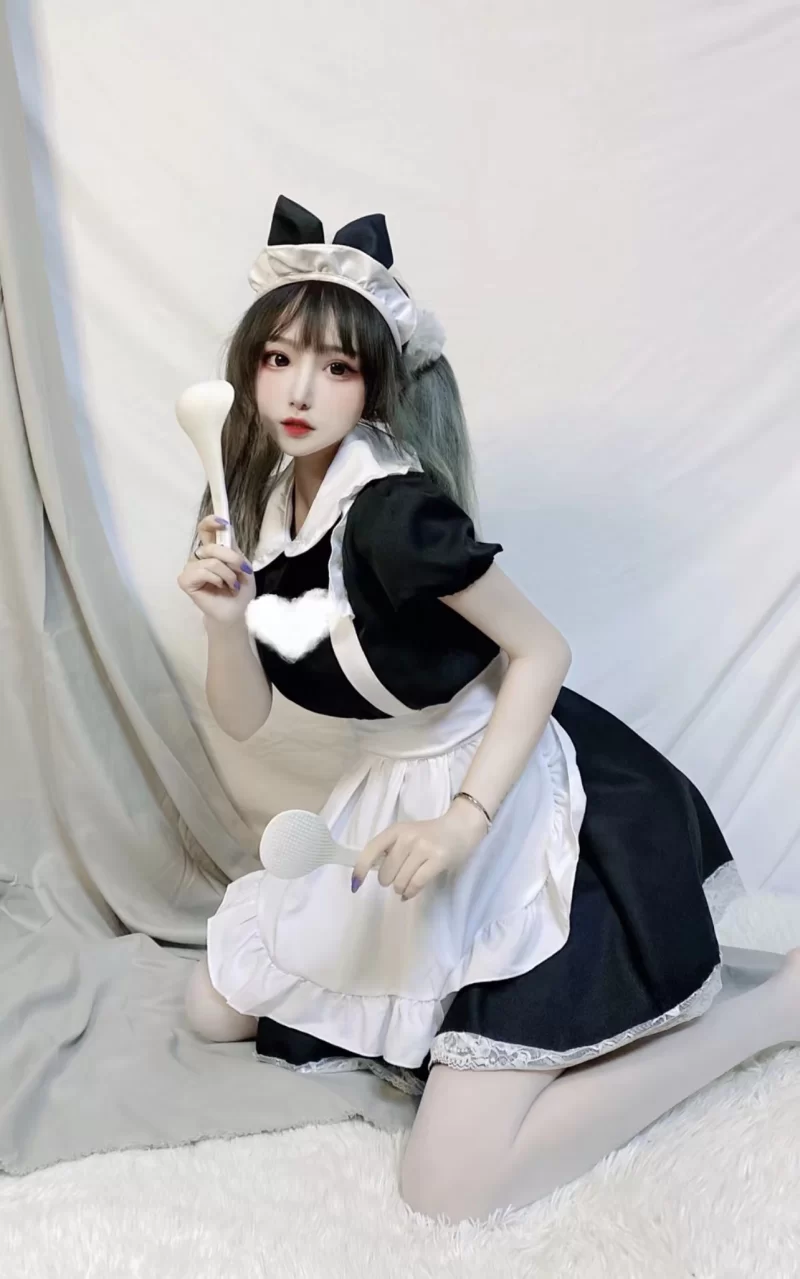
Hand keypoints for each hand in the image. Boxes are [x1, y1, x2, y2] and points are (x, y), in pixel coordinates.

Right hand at [177, 516, 255, 624]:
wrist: (237, 611)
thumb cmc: (240, 589)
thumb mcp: (242, 564)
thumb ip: (232, 546)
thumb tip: (226, 525)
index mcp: (213, 550)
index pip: (205, 529)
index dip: (210, 522)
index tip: (223, 523)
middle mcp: (200, 556)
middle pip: (212, 546)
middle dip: (232, 559)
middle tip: (242, 572)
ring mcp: (191, 568)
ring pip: (211, 561)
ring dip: (227, 574)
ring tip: (232, 586)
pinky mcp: (185, 580)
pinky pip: (202, 572)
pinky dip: (216, 580)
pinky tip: (219, 588)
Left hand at [351, 802, 488, 901]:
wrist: (461, 827)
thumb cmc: (430, 834)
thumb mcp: (407, 835)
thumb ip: (391, 850)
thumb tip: (372, 875)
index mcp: (396, 830)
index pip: (371, 850)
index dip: (360, 869)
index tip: (355, 885)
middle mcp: (407, 837)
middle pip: (386, 873)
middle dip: (390, 881)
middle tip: (399, 877)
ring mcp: (423, 848)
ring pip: (400, 881)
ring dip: (401, 888)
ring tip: (408, 883)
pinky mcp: (437, 860)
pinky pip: (415, 884)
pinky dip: (410, 893)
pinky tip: (410, 892)